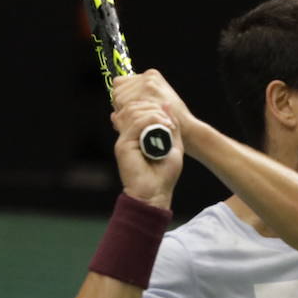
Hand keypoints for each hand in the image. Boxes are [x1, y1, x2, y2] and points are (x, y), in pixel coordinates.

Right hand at [111, 71, 187, 206]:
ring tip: (168, 125)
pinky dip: (151, 120)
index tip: (170, 118)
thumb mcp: (173, 146)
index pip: (138, 109)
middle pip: (134, 107)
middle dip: (154, 108)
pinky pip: (135, 123)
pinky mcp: (123, 145)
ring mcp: (124, 139)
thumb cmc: (164, 175)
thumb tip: (167, 104)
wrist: (154, 194)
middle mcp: (128, 135)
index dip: (153, 107)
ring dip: (154, 114)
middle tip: (170, 121)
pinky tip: (163, 126)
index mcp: (137, 135)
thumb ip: (171, 126)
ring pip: (134, 112)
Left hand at [113, 69, 194, 137]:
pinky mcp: (147, 94)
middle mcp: (148, 77)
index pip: (120, 83)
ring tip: (134, 121)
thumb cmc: (170, 121)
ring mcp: (148, 84)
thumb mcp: (157, 105)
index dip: (121, 98)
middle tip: (129, 118)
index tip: (127, 110)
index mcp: (151, 75)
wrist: (187, 128)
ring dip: (122, 112)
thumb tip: (113, 116)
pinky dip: (126, 117)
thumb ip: (138, 104)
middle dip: (119, 105)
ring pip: (118, 98)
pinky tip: (136, 123)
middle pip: (117, 90)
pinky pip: (124, 105)